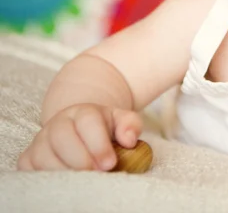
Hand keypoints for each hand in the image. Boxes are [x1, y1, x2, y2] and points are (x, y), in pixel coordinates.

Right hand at [17, 104, 142, 171]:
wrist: (79, 130)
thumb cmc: (104, 129)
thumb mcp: (122, 121)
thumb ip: (130, 125)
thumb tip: (129, 140)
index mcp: (83, 112)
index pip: (88, 122)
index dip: (98, 144)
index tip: (110, 163)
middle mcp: (59, 123)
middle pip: (62, 137)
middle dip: (80, 159)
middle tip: (96, 174)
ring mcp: (41, 140)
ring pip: (43, 155)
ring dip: (64, 171)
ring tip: (82, 181)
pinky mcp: (28, 158)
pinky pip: (30, 170)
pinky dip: (45, 179)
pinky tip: (64, 184)